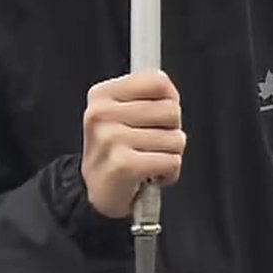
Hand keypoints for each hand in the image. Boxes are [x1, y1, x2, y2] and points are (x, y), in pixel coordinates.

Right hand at [81, 69, 185, 217]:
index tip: (158, 116)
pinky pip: (172, 161)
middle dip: (170, 131)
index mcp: (102, 95)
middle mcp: (102, 114)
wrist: (97, 191)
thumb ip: (146, 96)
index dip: (169, 100)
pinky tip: (152, 175)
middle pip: (171, 110)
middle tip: (150, 144)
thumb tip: (170, 92)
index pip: (157, 82)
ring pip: (175, 138)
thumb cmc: (115, 151)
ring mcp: (111, 138)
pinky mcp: (124, 164)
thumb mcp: (120, 113)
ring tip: (149, 160)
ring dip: (170, 154)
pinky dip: (169, 172)